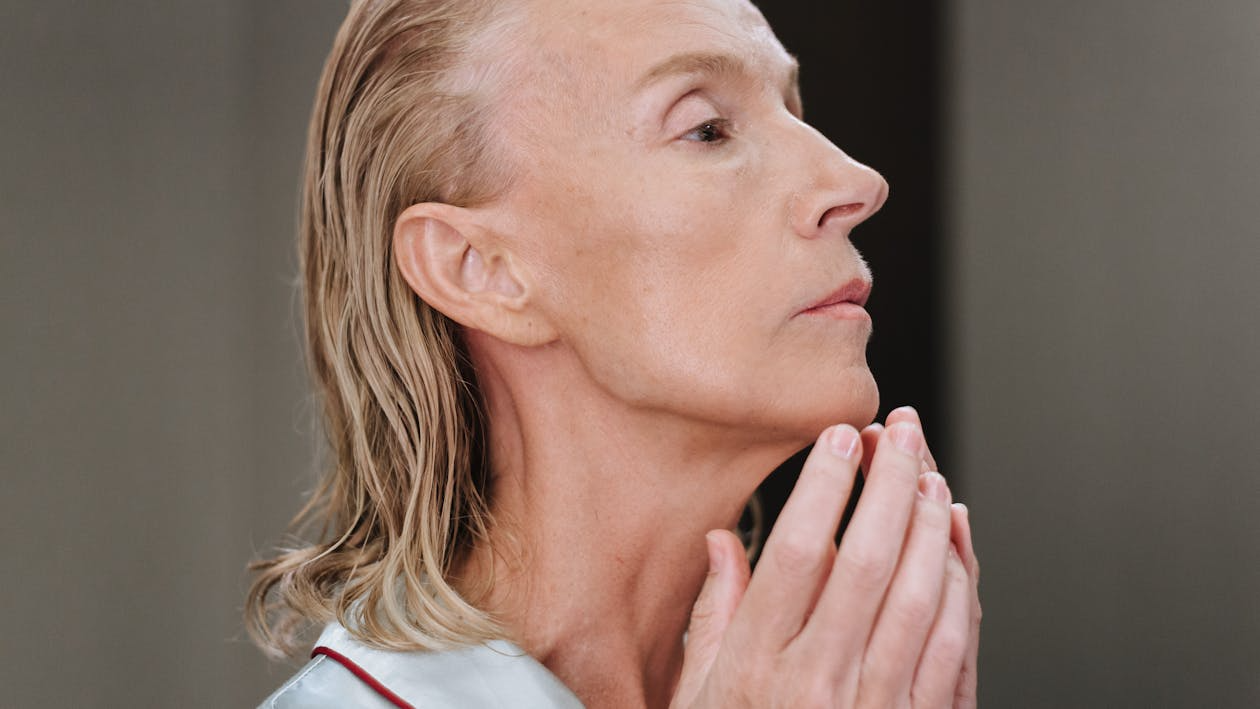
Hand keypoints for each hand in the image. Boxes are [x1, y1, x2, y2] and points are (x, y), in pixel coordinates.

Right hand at [671, 408, 980, 707]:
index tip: (839, 437)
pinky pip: (951, 645)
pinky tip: (954, 543)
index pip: (800, 553)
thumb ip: (714, 616)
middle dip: (890, 484)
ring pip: (918, 595)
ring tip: (928, 473)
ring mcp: (874, 707)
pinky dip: (960, 585)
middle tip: (900, 432)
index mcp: (755, 667)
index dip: (825, 485)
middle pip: (868, 560)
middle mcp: (817, 683)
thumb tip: (721, 543)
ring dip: (930, 525)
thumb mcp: (696, 696)